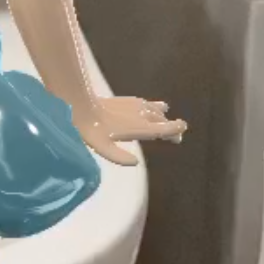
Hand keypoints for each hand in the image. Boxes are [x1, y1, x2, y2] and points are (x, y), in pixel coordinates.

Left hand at [71, 95, 186, 167]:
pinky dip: (151, 107)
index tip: (182, 129)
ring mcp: (134, 105)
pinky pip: (145, 103)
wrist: (82, 104)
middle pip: (161, 120)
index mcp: (140, 128)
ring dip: (161, 116)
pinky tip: (149, 107)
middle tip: (176, 134)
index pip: (163, 128)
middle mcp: (141, 115)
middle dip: (170, 126)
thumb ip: (120, 157)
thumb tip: (135, 162)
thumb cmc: (91, 129)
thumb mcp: (103, 148)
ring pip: (154, 110)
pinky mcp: (126, 100)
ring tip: (166, 118)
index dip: (175, 129)